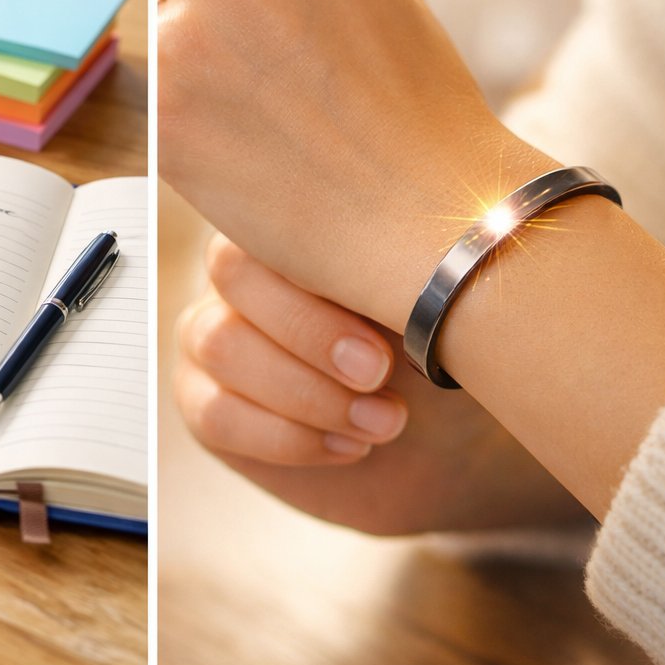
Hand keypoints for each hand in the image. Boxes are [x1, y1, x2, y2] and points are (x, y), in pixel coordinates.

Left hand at [158, 0, 553, 329]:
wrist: (428, 213)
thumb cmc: (420, 112)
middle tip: (213, 34)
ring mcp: (187, 35)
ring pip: (148, 20)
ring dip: (179, 48)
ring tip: (245, 101)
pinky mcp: (164, 111)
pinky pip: (150, 92)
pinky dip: (178, 112)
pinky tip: (236, 143)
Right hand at [175, 233, 587, 534]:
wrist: (455, 445)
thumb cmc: (454, 356)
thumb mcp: (454, 313)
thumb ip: (422, 275)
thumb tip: (421, 266)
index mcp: (304, 227)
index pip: (273, 218)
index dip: (322, 278)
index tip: (390, 337)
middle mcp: (248, 269)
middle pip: (233, 272)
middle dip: (309, 331)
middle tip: (379, 377)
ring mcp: (217, 331)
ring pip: (219, 344)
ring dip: (304, 392)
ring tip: (384, 423)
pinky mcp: (208, 401)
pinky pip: (214, 413)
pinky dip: (286, 437)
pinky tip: (350, 446)